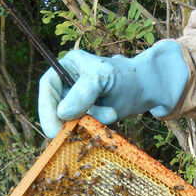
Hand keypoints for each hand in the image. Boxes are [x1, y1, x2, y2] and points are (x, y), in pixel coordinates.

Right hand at [38, 40, 188, 137]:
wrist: (148, 89)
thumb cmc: (128, 78)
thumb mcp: (105, 79)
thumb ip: (84, 93)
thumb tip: (62, 113)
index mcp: (67, 66)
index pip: (47, 86)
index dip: (47, 108)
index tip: (53, 130)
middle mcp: (68, 83)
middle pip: (55, 107)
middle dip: (72, 119)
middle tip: (83, 130)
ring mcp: (75, 100)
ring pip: (69, 121)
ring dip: (89, 123)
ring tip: (113, 113)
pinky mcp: (85, 115)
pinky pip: (81, 128)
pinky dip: (95, 128)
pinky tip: (112, 117)